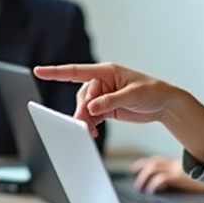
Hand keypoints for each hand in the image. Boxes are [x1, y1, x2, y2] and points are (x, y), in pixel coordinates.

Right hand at [34, 62, 176, 137]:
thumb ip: (111, 101)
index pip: (77, 71)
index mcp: (106, 71)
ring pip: (84, 108)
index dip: (56, 72)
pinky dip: (90, 125)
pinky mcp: (106, 109)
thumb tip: (92, 107)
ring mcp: (103, 96)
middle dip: (81, 111)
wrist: (164, 104)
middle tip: (83, 124)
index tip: (39, 71)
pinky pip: (92, 116)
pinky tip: (93, 132)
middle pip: (81, 96)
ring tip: (89, 130)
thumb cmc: (152, 91)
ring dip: (85, 120)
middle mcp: (102, 82)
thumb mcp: (132, 95)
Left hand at [131, 155, 203, 193]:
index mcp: (177, 163)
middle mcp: (175, 164)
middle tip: (134, 178)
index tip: (135, 168)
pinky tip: (151, 191)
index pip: (156, 160)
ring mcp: (177, 170)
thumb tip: (163, 185)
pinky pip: (162, 179)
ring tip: (140, 187)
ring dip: (143, 178)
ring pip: (153, 169)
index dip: (144, 164)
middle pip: (153, 163)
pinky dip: (154, 184)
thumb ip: (179, 175)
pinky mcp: (180, 177)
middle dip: (140, 170)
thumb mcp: (192, 174)